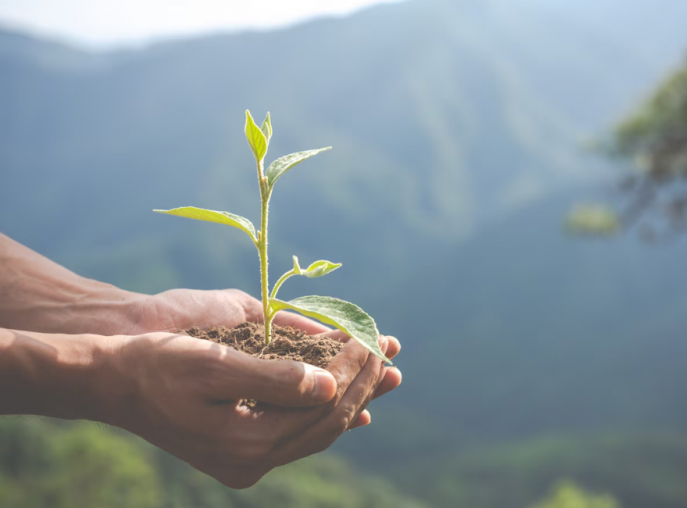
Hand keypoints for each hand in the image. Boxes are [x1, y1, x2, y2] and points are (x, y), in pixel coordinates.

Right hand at [105, 329, 398, 487]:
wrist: (113, 383)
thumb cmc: (158, 365)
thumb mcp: (214, 364)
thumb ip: (274, 378)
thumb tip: (329, 385)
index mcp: (246, 443)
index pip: (323, 407)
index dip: (354, 371)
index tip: (372, 338)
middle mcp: (252, 461)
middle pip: (327, 423)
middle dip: (363, 384)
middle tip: (390, 351)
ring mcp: (247, 461)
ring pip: (318, 431)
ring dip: (353, 398)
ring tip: (386, 373)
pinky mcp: (242, 451)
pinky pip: (299, 436)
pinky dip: (328, 415)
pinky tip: (352, 406)